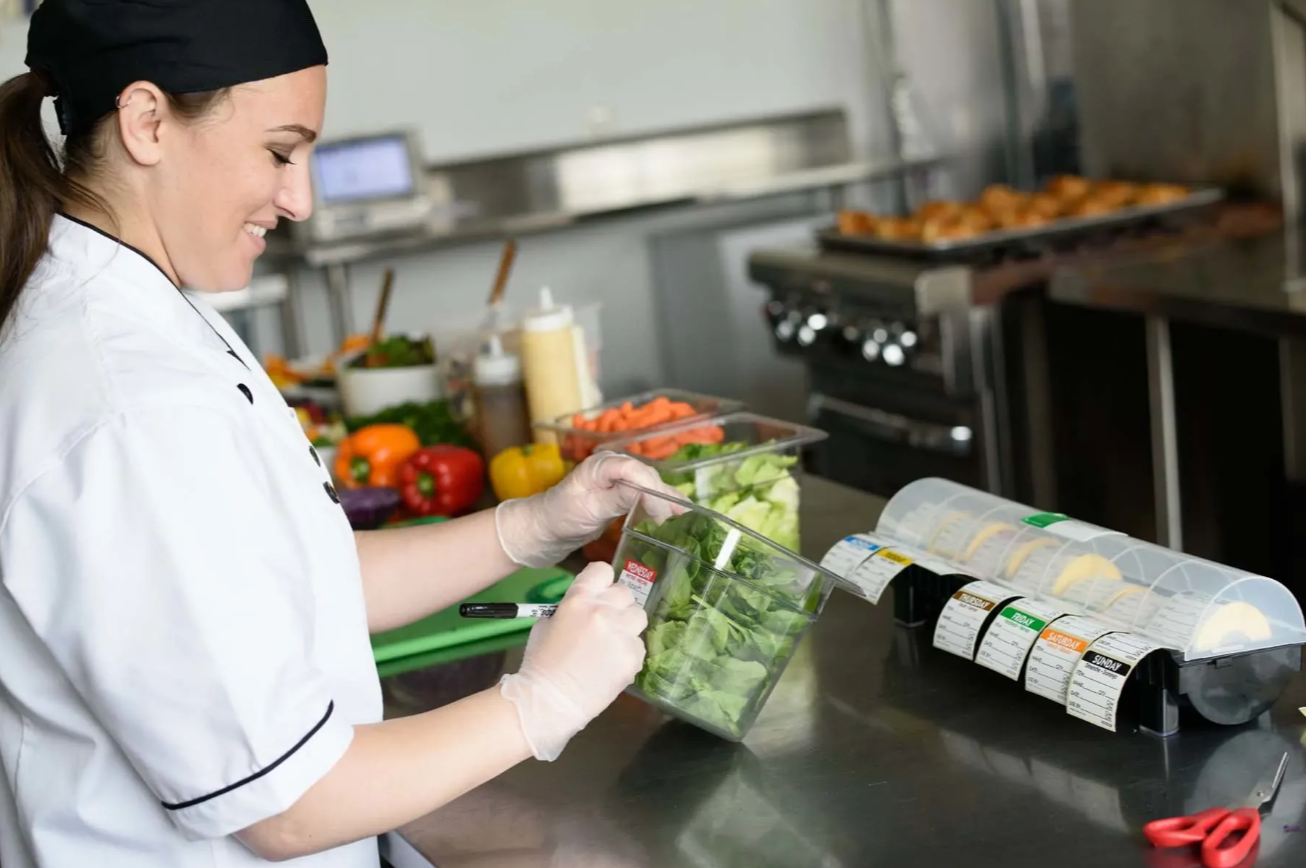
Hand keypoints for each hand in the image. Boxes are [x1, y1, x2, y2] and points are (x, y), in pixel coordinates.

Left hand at [494, 451, 682, 568]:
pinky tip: (677, 514)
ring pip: (650, 485)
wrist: (543, 531)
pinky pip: (645, 496)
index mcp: (601, 465)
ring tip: (684, 516)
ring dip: (666, 500)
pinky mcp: (621, 494)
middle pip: (646, 476)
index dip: (651, 490)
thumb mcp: (588, 509)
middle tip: (676, 519)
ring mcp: (618, 480)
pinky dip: (660, 504)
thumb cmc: (560, 518)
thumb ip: (617, 498)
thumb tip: (647, 493)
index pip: (634, 470)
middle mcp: (612, 467)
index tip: (661, 513)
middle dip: (662, 496)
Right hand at [499, 562, 647, 760]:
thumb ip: (570, 607)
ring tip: (613, 643)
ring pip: (638, 616)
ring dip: (628, 626)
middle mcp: (604, 610)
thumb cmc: (541, 662)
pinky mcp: (633, 656)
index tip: (599, 593)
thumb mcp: (546, 623)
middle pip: (625, 593)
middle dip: (616, 606)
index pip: (603, 570)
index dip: (601, 581)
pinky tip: (613, 665)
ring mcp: (621, 633)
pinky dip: (629, 653)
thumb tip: (586, 606)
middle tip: (606, 623)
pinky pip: (639, 645)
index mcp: (579, 598)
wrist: (549, 701)